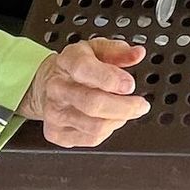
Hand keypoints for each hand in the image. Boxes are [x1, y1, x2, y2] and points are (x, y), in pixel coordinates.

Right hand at [19, 38, 149, 147]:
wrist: (48, 83)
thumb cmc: (75, 66)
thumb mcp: (96, 49)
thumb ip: (118, 51)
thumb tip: (137, 54)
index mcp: (68, 62)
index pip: (84, 70)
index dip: (110, 78)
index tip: (130, 85)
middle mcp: (58, 88)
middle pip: (92, 104)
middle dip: (125, 107)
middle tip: (141, 105)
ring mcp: (55, 113)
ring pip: (94, 126)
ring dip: (119, 120)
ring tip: (127, 112)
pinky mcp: (56, 133)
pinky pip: (90, 139)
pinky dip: (108, 131)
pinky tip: (110, 120)